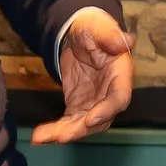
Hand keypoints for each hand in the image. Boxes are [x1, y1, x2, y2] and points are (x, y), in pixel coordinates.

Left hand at [33, 7, 133, 143]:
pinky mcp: (79, 107)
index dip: (107, 111)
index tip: (91, 120)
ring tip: (41, 138)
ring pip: (83, 125)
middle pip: (101, 119)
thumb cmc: (92, 30)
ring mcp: (95, 104)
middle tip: (61, 136)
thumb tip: (125, 41)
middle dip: (81, 129)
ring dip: (64, 133)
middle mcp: (110, 95)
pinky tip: (39, 136)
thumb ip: (109, 35)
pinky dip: (55, 131)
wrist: (79, 38)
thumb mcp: (98, 27)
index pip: (119, 98)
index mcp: (120, 76)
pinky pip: (68, 123)